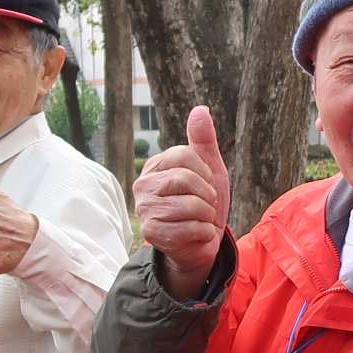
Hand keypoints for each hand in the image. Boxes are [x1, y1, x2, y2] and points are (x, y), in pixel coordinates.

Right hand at [135, 105, 230, 298]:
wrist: (201, 242)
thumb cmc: (203, 202)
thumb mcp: (209, 169)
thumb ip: (203, 140)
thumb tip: (200, 109)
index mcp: (155, 166)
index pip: (185, 155)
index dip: (205, 172)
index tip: (205, 185)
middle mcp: (142, 186)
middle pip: (185, 178)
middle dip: (207, 195)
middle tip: (205, 206)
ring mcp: (144, 210)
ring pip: (190, 205)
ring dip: (207, 216)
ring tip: (200, 220)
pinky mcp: (151, 233)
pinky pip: (191, 228)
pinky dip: (203, 233)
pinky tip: (195, 235)